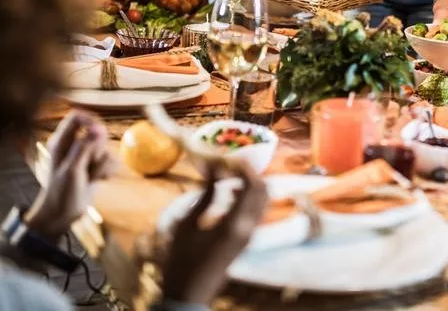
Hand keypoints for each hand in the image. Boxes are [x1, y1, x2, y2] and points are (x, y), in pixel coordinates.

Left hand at [25, 110, 114, 240]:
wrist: (62, 216)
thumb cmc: (61, 193)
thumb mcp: (72, 170)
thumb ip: (84, 147)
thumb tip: (99, 128)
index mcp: (61, 142)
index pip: (77, 117)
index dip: (91, 120)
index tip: (99, 132)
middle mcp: (74, 146)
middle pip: (97, 132)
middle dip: (99, 148)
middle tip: (90, 163)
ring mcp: (86, 156)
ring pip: (106, 149)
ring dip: (103, 165)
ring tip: (91, 177)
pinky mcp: (96, 167)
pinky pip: (112, 161)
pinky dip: (108, 172)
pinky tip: (99, 181)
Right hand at [161, 163, 267, 305]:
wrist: (189, 293)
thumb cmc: (181, 260)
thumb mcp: (188, 223)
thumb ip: (205, 194)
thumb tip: (214, 166)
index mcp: (235, 224)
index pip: (253, 185)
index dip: (244, 166)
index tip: (228, 155)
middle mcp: (249, 228)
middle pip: (264, 189)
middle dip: (250, 172)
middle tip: (230, 163)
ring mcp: (251, 234)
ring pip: (262, 200)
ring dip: (250, 184)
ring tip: (226, 176)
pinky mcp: (247, 238)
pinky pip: (255, 210)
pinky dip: (247, 197)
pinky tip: (226, 194)